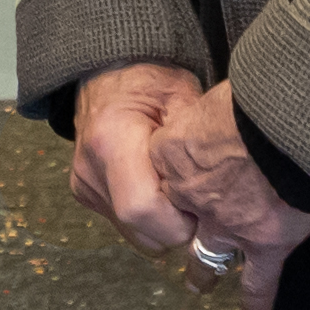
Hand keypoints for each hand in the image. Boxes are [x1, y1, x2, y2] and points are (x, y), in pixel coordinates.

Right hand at [66, 64, 214, 264]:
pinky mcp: (84, 194)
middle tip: (198, 198)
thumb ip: (198, 144)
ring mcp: (84, 186)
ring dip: (164, 225)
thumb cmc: (150, 80)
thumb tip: (225, 190)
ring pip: (135, 237)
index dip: (179, 221)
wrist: (107, 72)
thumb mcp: (184, 97)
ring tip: (178, 189)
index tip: (203, 204)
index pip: (142, 210)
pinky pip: (125, 225)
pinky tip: (158, 186)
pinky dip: (149, 216)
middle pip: (142, 233)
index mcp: (113, 141)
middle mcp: (91, 171)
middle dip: (178, 229)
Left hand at [150, 88, 309, 309]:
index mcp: (175, 151)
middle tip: (179, 234)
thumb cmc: (258, 94)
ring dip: (203, 270)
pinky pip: (258, 279)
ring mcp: (227, 223)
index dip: (174, 171)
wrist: (289, 123)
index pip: (164, 167)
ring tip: (198, 283)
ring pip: (207, 253)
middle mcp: (193, 193)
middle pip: (178, 214)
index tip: (180, 172)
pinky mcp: (264, 242)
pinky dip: (258, 298)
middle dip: (181, 224)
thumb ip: (217, 107)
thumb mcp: (221, 90)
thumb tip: (235, 98)